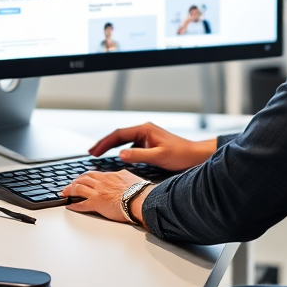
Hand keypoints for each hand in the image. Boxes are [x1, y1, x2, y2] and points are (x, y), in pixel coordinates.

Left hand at [61, 169, 149, 223]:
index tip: (83, 179)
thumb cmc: (139, 191)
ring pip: (79, 188)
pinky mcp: (96, 203)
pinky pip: (81, 204)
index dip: (87, 177)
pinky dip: (73, 204)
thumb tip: (125, 177)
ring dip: (70, 190)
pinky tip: (69, 205)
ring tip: (65, 193)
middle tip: (70, 184)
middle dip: (75, 181)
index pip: (95, 174)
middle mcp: (102, 181)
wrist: (140, 199)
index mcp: (111, 176)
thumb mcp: (131, 178)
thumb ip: (124, 177)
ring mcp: (98, 192)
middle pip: (84, 178)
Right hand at [88, 122, 216, 171]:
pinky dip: (121, 150)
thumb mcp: (158, 156)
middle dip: (104, 143)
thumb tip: (120, 154)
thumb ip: (139, 155)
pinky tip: (116, 157)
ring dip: (111, 147)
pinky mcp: (150, 144)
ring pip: (124, 140)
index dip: (104, 143)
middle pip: (119, 136)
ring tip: (98, 154)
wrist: (195, 156)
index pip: (119, 134)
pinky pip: (131, 145)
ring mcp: (147, 137)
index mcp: (145, 129)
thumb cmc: (180, 154)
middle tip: (91, 152)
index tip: (93, 151)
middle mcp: (145, 130)